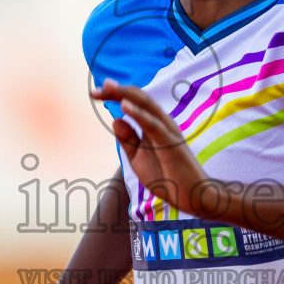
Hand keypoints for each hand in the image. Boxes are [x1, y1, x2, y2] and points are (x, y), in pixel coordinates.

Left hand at [92, 79, 217, 216]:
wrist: (189, 196)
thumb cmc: (166, 176)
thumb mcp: (138, 157)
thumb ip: (128, 139)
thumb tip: (115, 118)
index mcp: (154, 124)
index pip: (133, 102)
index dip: (114, 95)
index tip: (94, 94)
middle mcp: (162, 122)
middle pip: (139, 98)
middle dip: (117, 91)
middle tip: (95, 89)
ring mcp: (167, 130)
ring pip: (146, 105)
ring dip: (126, 95)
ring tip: (108, 87)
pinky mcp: (170, 142)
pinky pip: (153, 124)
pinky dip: (139, 114)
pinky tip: (124, 106)